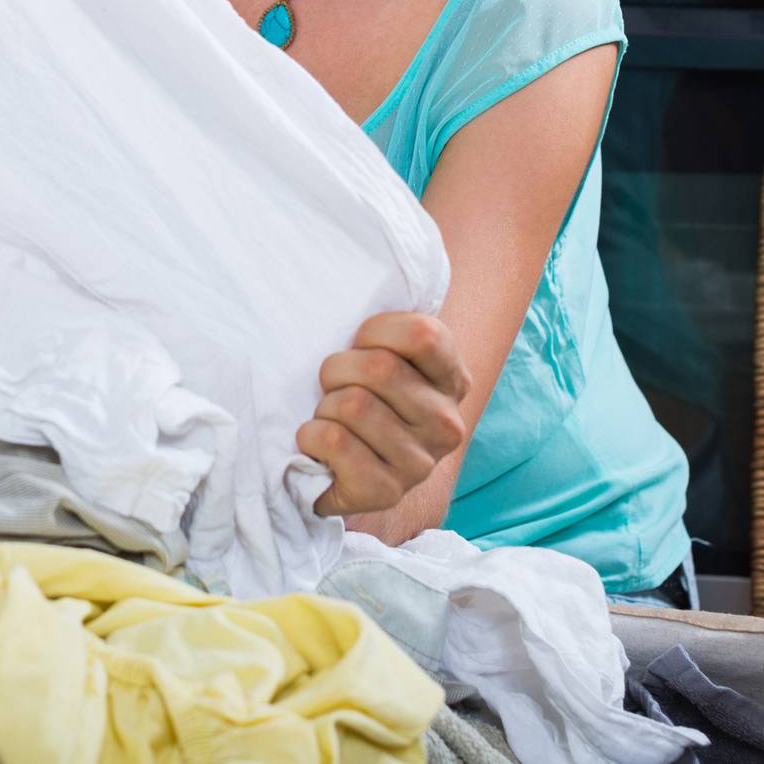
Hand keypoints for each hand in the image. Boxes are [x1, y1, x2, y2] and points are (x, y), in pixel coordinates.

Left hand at [297, 311, 470, 517]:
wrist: (352, 470)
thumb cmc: (362, 395)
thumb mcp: (384, 354)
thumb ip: (385, 329)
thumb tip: (353, 271)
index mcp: (453, 380)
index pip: (423, 334)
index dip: (375, 331)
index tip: (360, 344)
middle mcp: (446, 424)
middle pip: (379, 368)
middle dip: (337, 369)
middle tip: (332, 385)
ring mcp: (420, 463)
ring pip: (353, 404)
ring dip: (324, 406)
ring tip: (330, 417)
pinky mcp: (386, 492)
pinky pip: (334, 441)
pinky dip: (310, 436)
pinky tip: (318, 444)